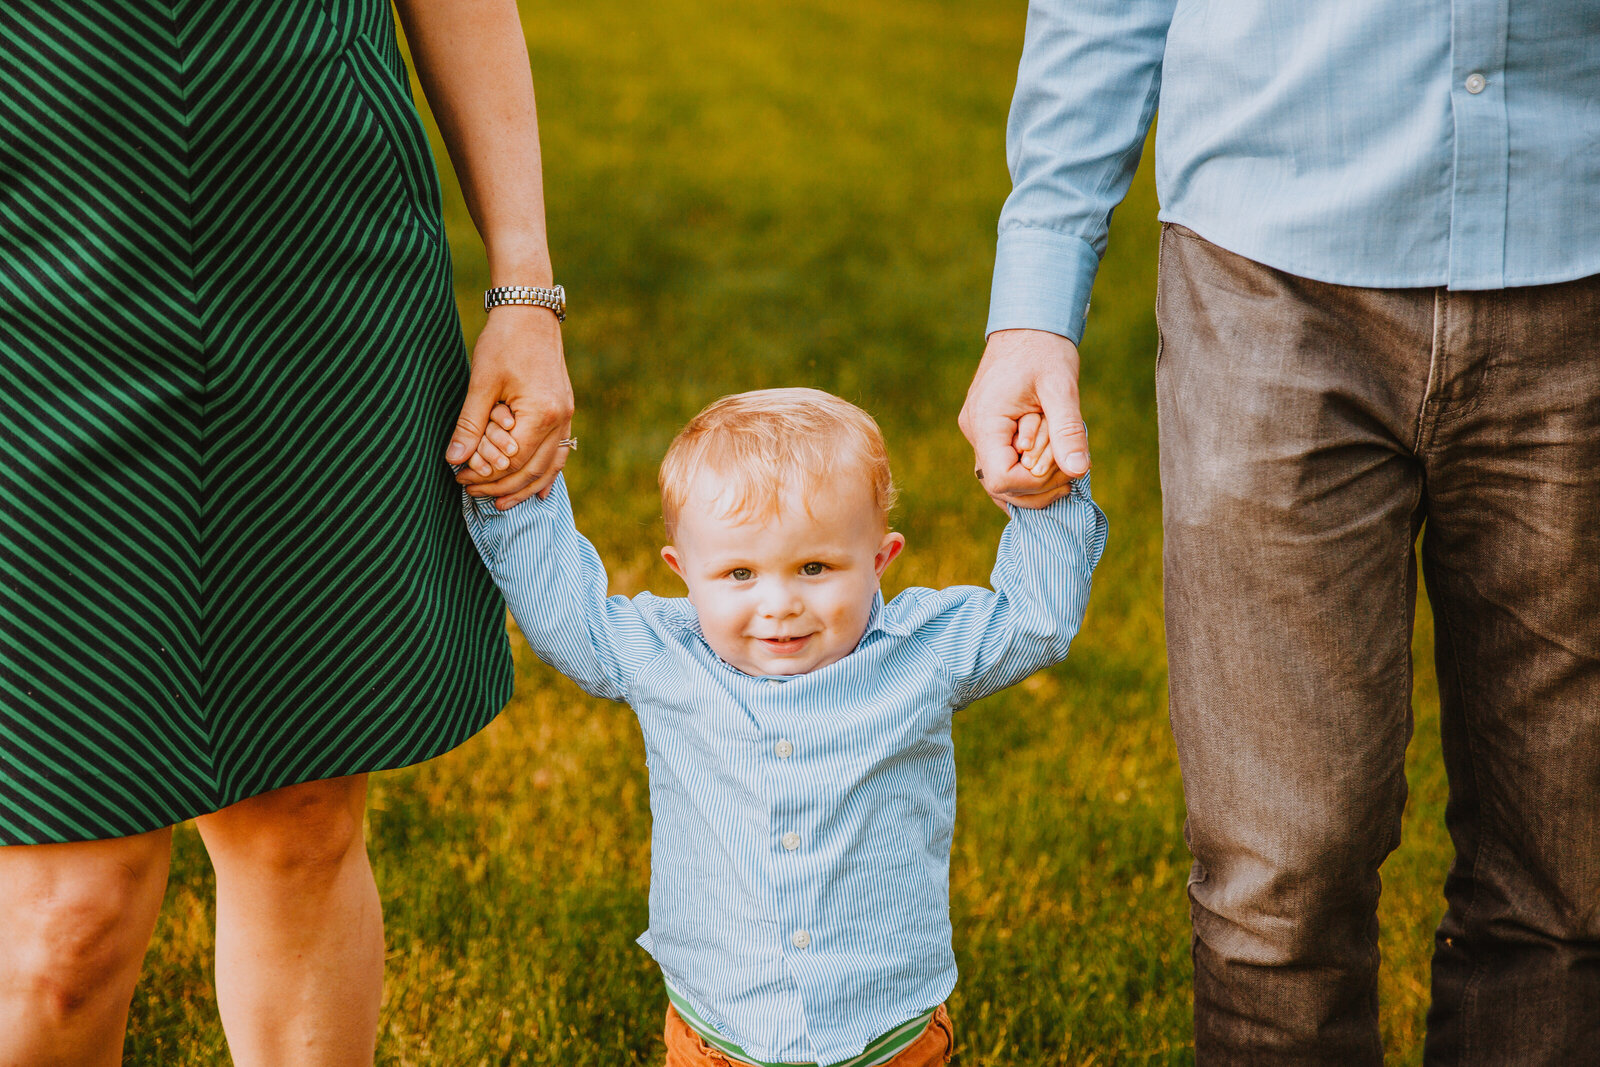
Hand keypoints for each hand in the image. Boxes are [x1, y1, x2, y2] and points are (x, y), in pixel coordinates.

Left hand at [449, 305, 572, 508]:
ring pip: (549, 467)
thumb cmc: (504, 342)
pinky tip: (539, 492)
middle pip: (532, 470)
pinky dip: (548, 474)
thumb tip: (454, 461)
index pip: (513, 461)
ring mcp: (567, 417)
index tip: (459, 479)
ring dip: (524, 488)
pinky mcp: (565, 412)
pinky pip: (559, 453)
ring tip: (501, 503)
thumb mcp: (481, 383)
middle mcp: (561, 419)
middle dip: (501, 486)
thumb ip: (470, 424)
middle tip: (471, 493)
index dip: (485, 476)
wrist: (530, 312)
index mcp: (542, 413)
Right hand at [958, 328, 1088, 509]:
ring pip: (999, 481)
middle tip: (1071, 470)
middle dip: (1039, 487)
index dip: (1035, 484)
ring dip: (1035, 483)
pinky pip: (1002, 467)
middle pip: (999, 487)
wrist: (1028, 324)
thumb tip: (1078, 470)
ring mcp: (978, 433)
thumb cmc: (1045, 350)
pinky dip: (1026, 475)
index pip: (1001, 478)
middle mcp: (974, 431)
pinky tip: (1051, 472)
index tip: (1065, 468)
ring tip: (1065, 467)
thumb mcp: (1061, 387)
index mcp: (986, 421)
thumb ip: (1068, 430)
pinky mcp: (988, 432)